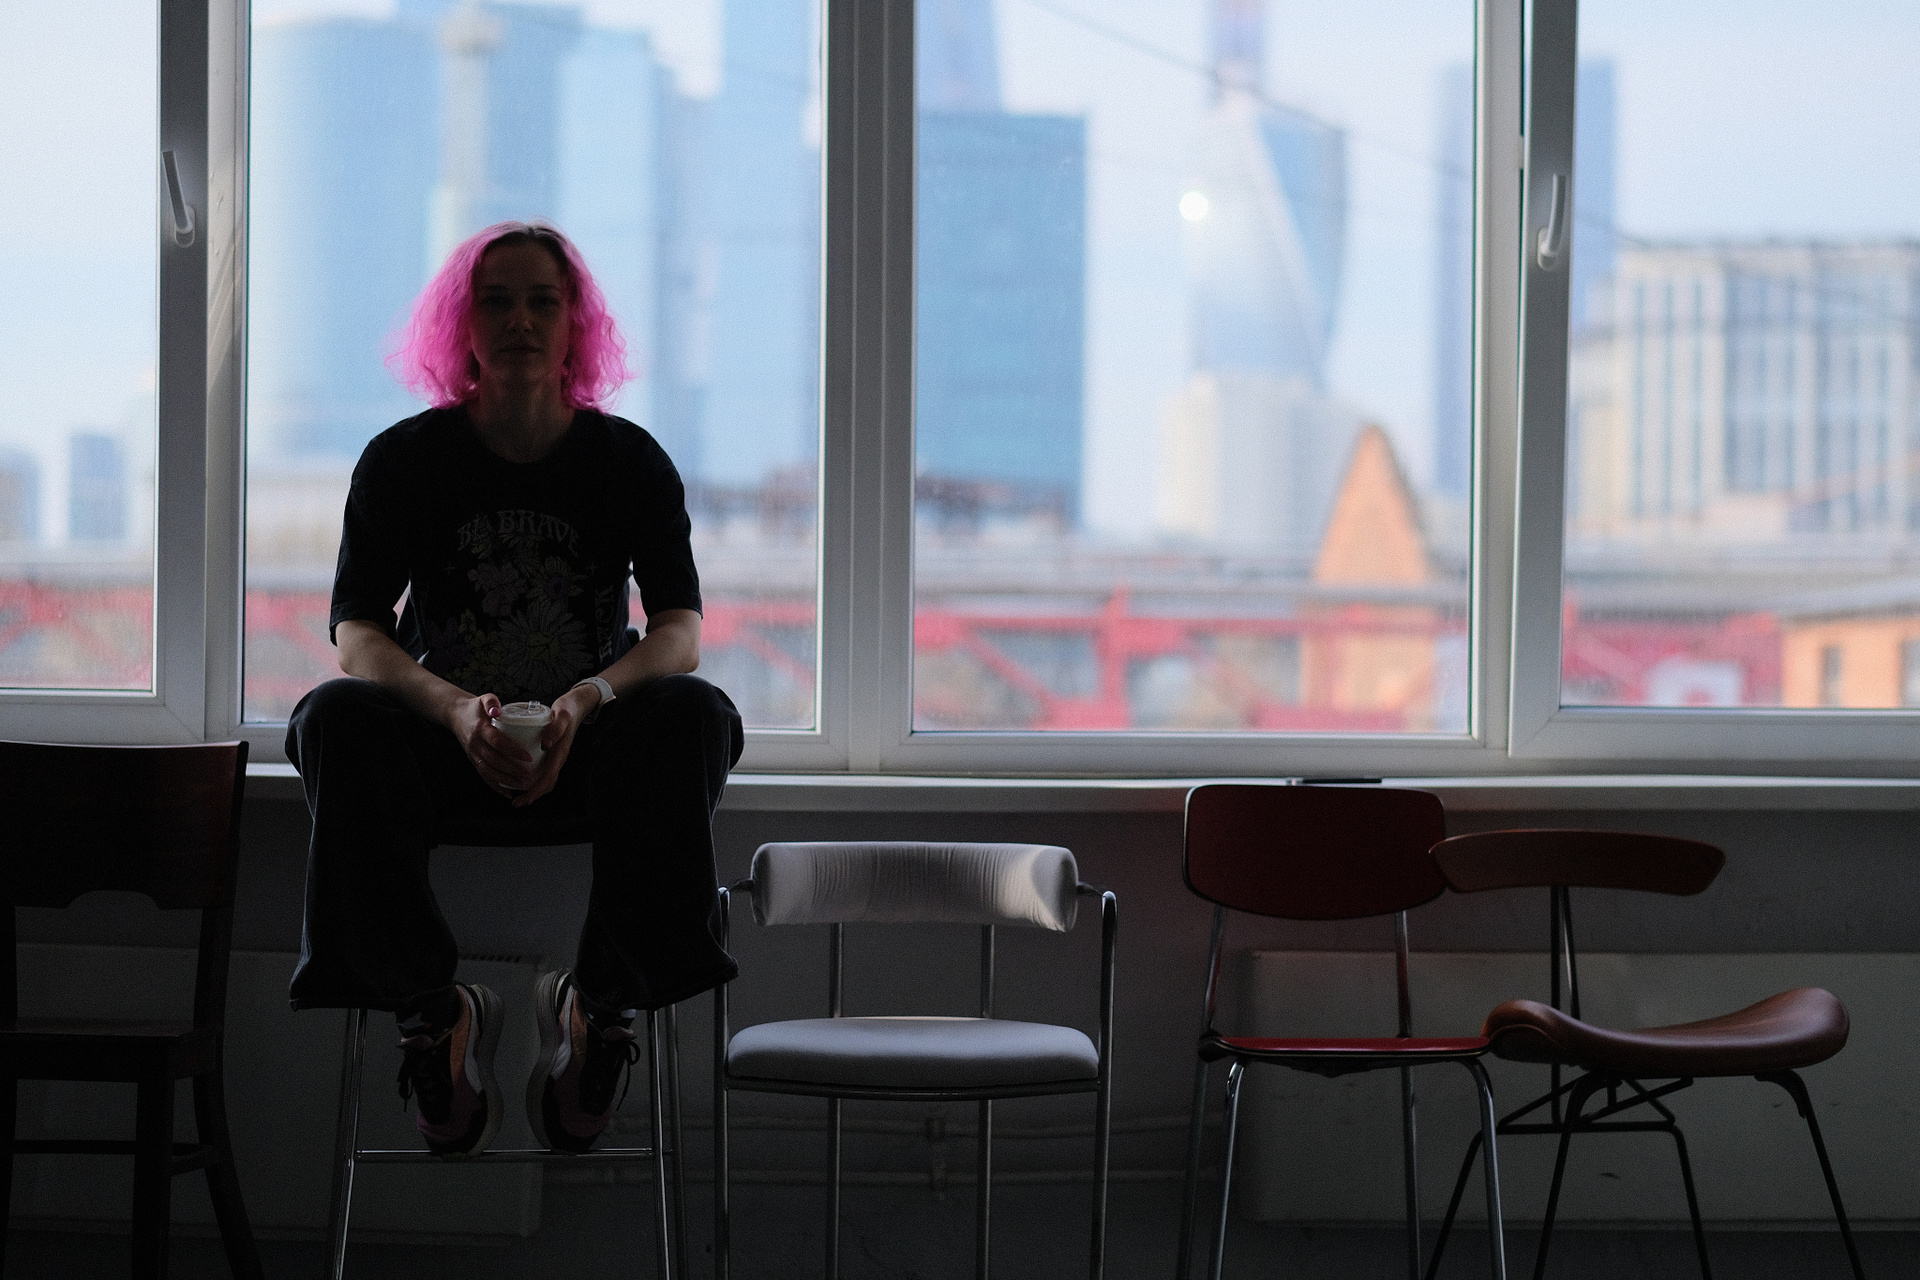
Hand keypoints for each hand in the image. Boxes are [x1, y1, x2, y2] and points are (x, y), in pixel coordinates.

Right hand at [448, 692, 537, 797]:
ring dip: (506, 781)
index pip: (497, 742)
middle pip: (494, 761)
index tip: (528, 757)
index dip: (513, 751)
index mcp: (480, 729)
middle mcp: (475, 744)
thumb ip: (491, 701)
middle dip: (513, 771)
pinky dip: (495, 786)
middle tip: (530, 776)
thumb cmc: (475, 707)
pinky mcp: (473, 761)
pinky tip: (508, 793)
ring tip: (523, 785)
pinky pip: (484, 776)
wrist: (455, 715)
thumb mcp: (484, 698)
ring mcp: (473, 754)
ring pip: (489, 772)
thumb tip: (497, 710)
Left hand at [511, 683, 600, 806]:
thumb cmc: (567, 709)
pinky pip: (543, 770)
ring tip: (517, 794)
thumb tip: (545, 745)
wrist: (576, 705)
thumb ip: (555, 728)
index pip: (548, 778)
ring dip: (533, 789)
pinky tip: (522, 777)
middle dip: (532, 795)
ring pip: (545, 778)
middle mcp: (558, 758)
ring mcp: (555, 756)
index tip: (522, 798)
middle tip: (516, 803)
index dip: (534, 791)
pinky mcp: (552, 752)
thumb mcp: (562, 716)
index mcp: (560, 753)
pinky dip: (533, 779)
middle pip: (546, 783)